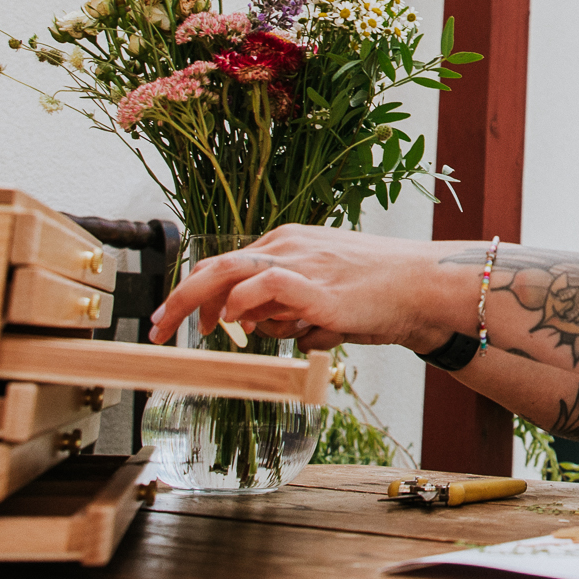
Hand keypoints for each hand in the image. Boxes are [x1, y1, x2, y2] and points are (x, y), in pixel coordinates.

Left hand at [146, 224, 464, 350]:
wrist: (423, 288)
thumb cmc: (380, 295)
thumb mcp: (323, 299)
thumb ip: (287, 309)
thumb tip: (256, 329)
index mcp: (288, 244)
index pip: (227, 267)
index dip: (194, 295)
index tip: (178, 321)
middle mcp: (288, 245)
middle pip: (215, 266)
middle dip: (178, 298)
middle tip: (156, 329)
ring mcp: (300, 262)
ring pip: (230, 273)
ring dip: (199, 306)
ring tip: (190, 334)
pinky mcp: (314, 284)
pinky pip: (263, 284)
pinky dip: (241, 303)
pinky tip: (234, 323)